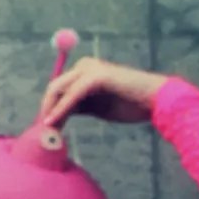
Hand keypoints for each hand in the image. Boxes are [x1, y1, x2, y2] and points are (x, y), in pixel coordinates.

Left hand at [40, 56, 167, 129]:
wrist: (155, 101)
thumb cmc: (128, 104)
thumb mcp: (95, 107)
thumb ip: (76, 106)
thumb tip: (53, 117)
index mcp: (84, 71)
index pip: (57, 89)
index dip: (48, 108)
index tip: (43, 129)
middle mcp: (85, 65)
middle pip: (53, 88)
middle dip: (46, 110)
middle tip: (43, 133)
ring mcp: (91, 68)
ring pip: (58, 90)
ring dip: (50, 111)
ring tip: (47, 132)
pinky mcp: (96, 76)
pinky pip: (71, 95)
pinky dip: (61, 109)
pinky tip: (53, 122)